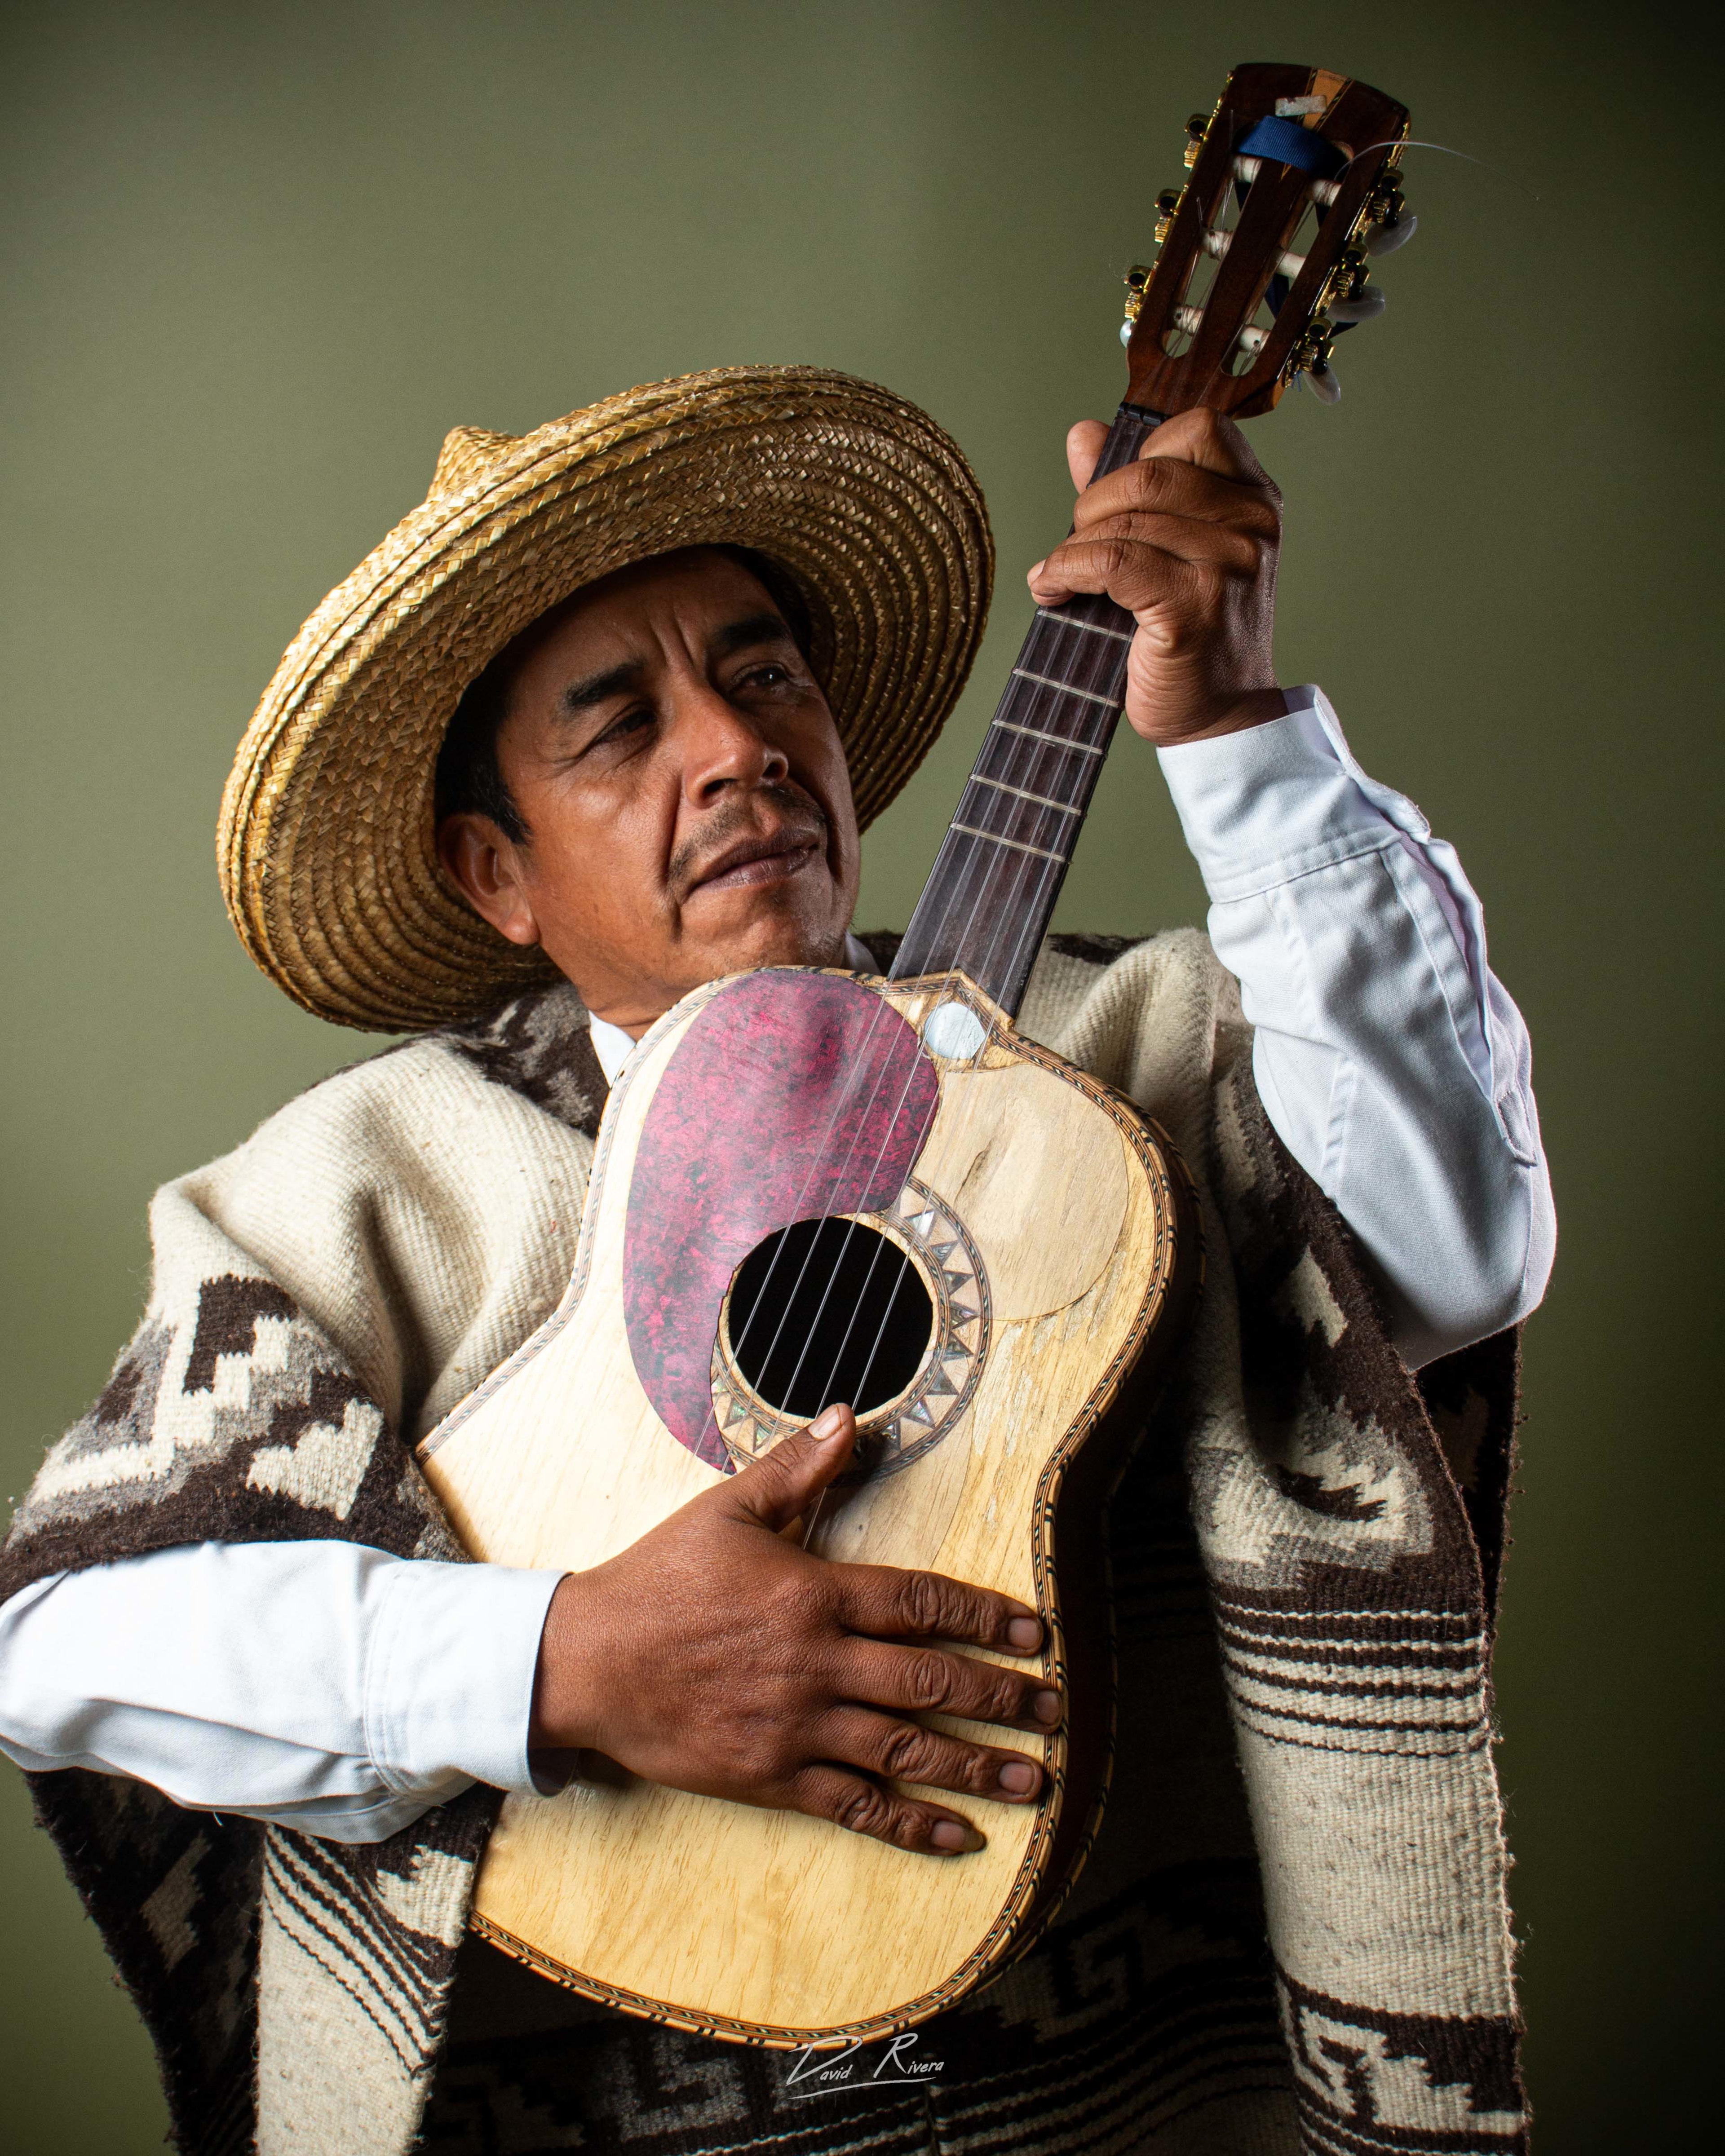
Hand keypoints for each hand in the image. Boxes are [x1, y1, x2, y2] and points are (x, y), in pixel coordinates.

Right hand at [529, 1404, 1057, 1854]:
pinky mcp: (771, 1776)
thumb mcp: (727, 1509)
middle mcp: (816, 1662)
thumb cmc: (659, 1579)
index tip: (1038, 1634)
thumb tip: (850, 1416)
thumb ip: (796, 1466)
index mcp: (814, 1594)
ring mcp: (796, 1725)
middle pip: (931, 1681)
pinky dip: (911, 1822)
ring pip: (905, 1749)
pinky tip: (959, 1836)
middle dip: (1004, 1697)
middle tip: (1057, 1711)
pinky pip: (855, 1805)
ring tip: (1035, 1781)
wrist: (586, 1660)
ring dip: (977, 1765)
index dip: (988, 1618)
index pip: (923, 1603)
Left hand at [1026, 407, 1285, 746]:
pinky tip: (1055, 588)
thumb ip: (1133, 488)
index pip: (1196, 429)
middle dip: (1093, 506)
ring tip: (1062, 575)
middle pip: (1148, 473)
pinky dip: (1069, 570)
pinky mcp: (1195, 605)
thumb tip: (1084, 435)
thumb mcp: (1171, 547)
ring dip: (1075, 547)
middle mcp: (1251, 522)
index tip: (1114, 498)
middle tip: (1078, 544)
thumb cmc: (1194, 633)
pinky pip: (1113, 562)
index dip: (1139, 456)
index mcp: (1254, 496)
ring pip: (1127, 519)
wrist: (1220, 714)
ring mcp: (1228, 563)